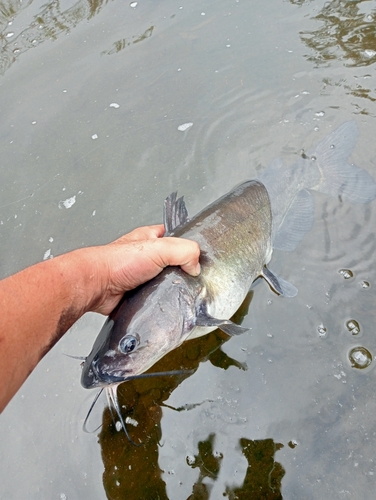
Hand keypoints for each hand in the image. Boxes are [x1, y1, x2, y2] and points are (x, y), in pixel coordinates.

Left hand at [84, 224, 200, 314]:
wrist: (96, 286)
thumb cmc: (116, 262)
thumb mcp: (159, 247)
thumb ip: (184, 251)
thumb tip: (196, 266)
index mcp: (150, 239)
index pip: (176, 238)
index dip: (188, 247)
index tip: (197, 258)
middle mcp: (145, 257)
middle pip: (173, 264)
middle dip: (181, 273)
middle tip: (188, 280)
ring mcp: (140, 277)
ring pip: (165, 284)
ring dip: (170, 290)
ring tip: (176, 294)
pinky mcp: (136, 295)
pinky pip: (154, 300)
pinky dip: (159, 304)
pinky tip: (163, 305)